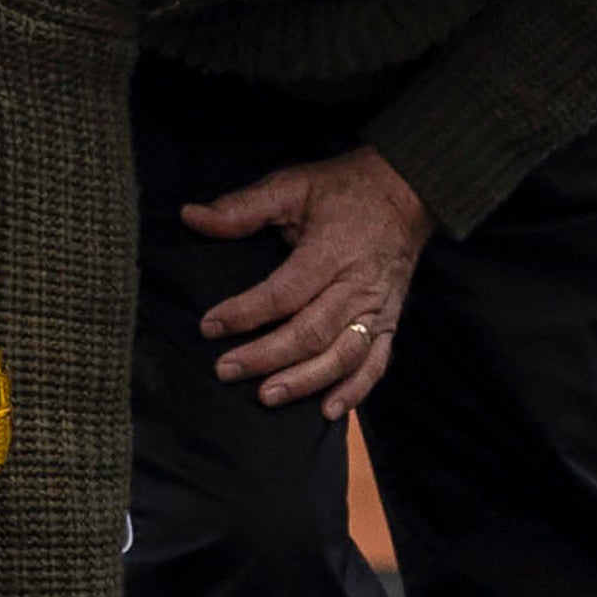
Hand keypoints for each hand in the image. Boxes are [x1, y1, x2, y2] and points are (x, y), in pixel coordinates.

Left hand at [182, 145, 432, 419]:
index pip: (285, 292)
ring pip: (343, 355)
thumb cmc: (343, 190)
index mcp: (331, 250)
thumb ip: (242, 206)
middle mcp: (357, 286)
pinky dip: (354, 391)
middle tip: (226, 371)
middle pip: (311, 332)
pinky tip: (327, 411)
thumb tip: (191, 216)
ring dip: (305, 381)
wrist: (406, 192)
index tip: (209, 326)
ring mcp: (377, 308)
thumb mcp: (292, 185)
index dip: (245, 312)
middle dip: (266, 357)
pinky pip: (376, 364)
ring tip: (267, 396)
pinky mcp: (390, 322)